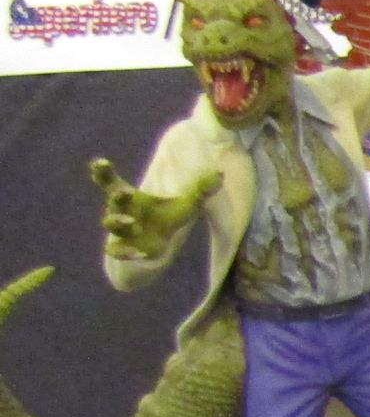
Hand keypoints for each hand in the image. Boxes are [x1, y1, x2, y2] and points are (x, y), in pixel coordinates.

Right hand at [94, 158, 215, 261]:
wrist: (159, 242)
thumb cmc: (167, 217)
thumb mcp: (188, 203)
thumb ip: (202, 190)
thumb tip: (220, 173)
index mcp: (130, 197)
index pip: (110, 180)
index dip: (103, 171)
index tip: (102, 162)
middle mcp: (121, 210)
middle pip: (112, 199)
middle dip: (117, 196)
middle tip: (126, 192)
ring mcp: (121, 230)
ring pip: (110, 224)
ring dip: (119, 222)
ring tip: (131, 222)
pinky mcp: (124, 248)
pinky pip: (114, 250)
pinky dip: (123, 252)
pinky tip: (139, 253)